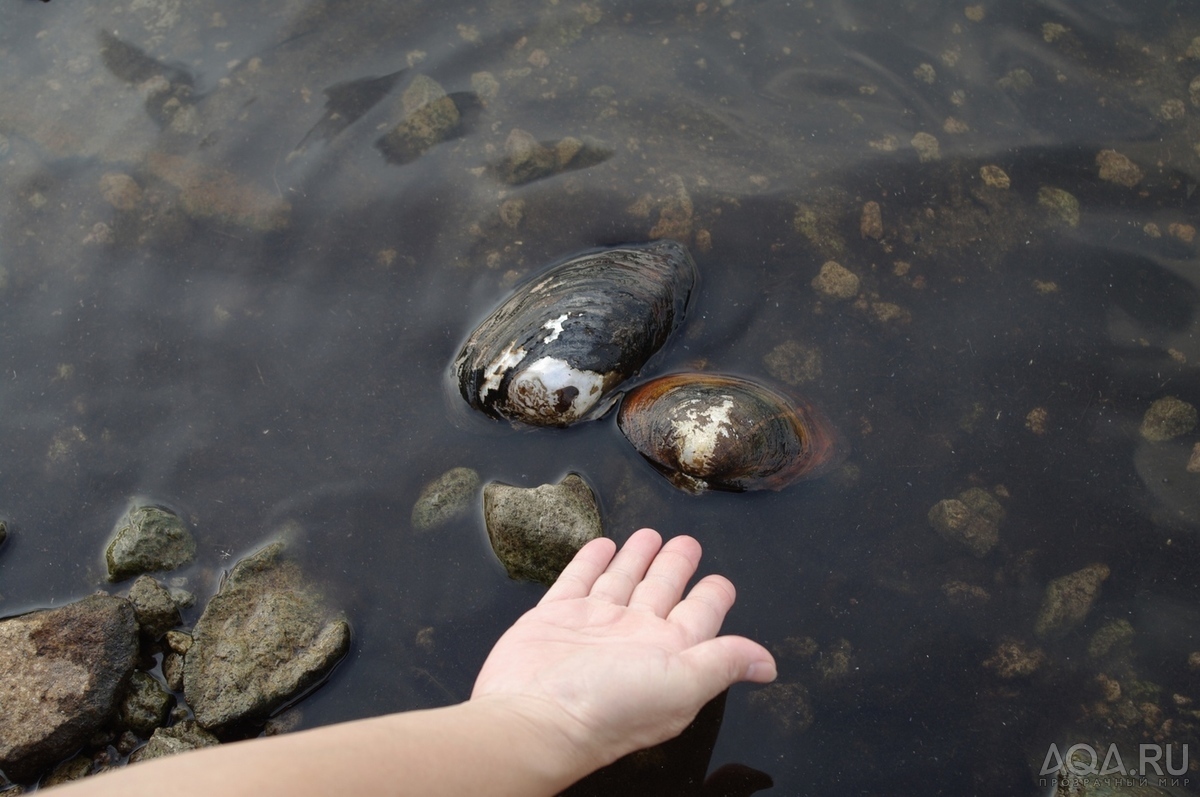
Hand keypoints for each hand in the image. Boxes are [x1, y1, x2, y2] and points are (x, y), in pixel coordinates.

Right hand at [471, 528, 776, 774]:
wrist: (535, 717)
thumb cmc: (610, 707)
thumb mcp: (682, 684)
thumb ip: (722, 662)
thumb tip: (768, 665)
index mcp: (668, 654)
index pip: (699, 617)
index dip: (712, 596)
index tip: (721, 581)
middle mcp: (632, 639)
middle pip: (661, 591)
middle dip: (676, 566)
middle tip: (687, 542)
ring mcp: (592, 626)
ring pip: (622, 581)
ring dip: (637, 558)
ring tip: (650, 535)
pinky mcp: (554, 617)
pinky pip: (577, 581)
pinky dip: (590, 562)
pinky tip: (602, 545)